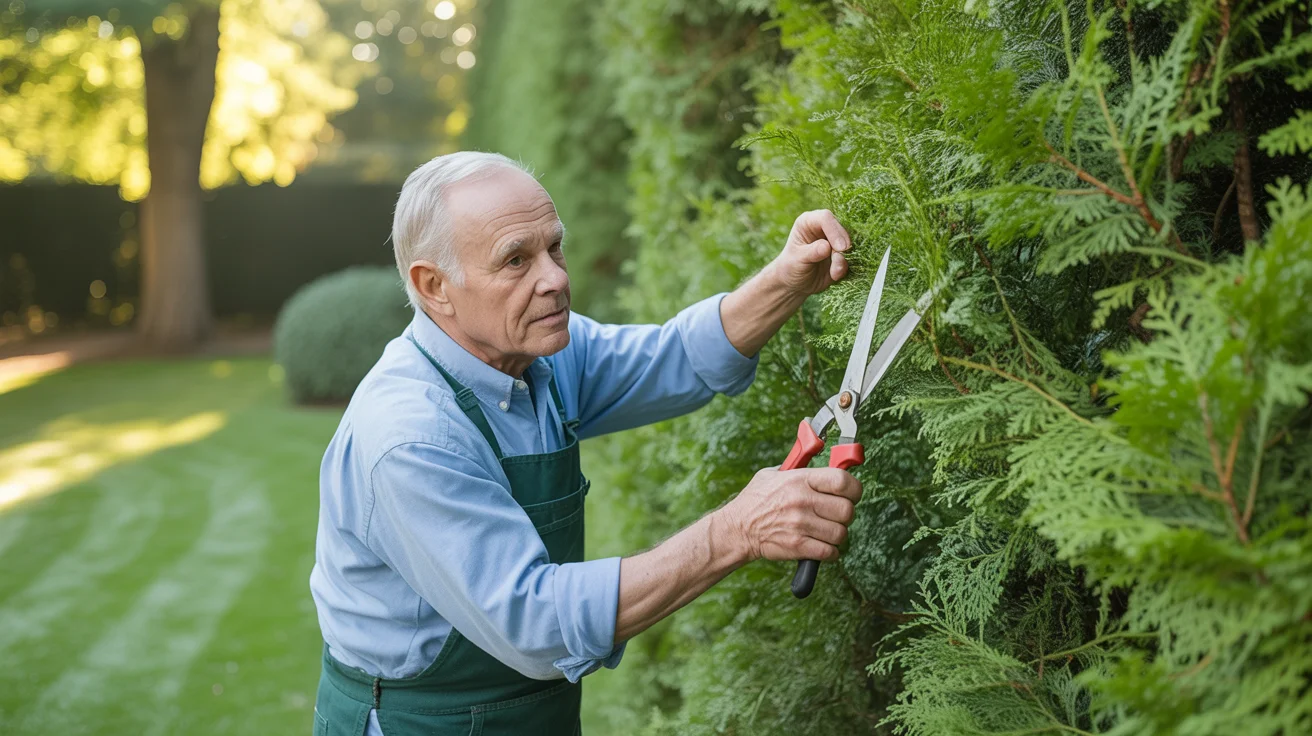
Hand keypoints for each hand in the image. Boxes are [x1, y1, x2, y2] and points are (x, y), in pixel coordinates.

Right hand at [717, 466, 862, 562]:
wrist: (737, 529)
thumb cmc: (756, 500)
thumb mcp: (773, 474)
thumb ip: (799, 467)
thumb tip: (823, 458)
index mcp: (799, 480)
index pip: (842, 481)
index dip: (854, 488)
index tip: (852, 493)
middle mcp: (802, 501)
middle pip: (847, 510)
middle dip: (846, 513)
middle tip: (838, 514)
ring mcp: (801, 525)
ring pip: (841, 533)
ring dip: (838, 534)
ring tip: (827, 530)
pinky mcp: (798, 546)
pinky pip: (830, 552)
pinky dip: (831, 552)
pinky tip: (823, 545)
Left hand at [768, 209, 852, 296]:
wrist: (794, 284)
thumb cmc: (790, 268)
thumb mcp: (797, 260)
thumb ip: (812, 252)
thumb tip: (827, 247)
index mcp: (808, 222)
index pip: (825, 218)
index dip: (835, 231)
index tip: (841, 248)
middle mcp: (823, 227)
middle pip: (842, 229)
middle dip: (843, 247)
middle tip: (838, 264)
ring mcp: (834, 240)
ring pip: (849, 244)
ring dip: (844, 260)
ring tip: (834, 274)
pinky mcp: (842, 253)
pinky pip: (852, 256)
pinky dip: (846, 267)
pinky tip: (834, 276)